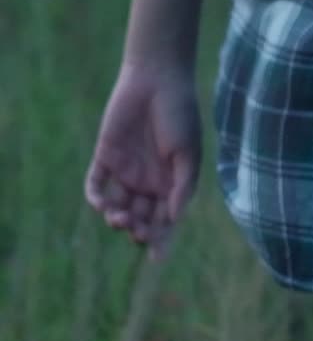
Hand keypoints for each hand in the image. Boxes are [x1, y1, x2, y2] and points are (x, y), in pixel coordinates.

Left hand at [85, 64, 201, 259]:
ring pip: (118, 205)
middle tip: (136, 231)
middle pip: (141, 217)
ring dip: (117, 218)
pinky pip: (96, 184)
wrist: (158, 81)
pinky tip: (101, 204)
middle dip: (138, 229)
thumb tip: (173, 219)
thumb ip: (182, 187)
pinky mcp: (105, 156)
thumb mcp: (188, 154)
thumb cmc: (180, 115)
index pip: (166, 220)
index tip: (156, 259)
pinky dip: (96, 197)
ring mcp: (126, 170)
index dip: (162, 240)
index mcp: (173, 183)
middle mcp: (149, 181)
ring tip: (119, 218)